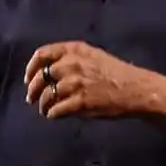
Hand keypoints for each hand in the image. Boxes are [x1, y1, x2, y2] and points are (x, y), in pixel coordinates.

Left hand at [24, 42, 154, 119]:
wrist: (137, 90)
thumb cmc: (117, 73)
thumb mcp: (95, 57)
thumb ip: (72, 60)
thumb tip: (49, 73)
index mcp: (76, 50)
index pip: (42, 54)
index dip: (31, 68)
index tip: (29, 79)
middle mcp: (73, 64)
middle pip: (41, 77)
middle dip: (33, 90)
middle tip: (32, 98)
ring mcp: (76, 83)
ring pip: (47, 96)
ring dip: (44, 105)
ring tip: (46, 110)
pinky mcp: (79, 102)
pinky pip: (56, 110)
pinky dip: (53, 114)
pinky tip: (56, 115)